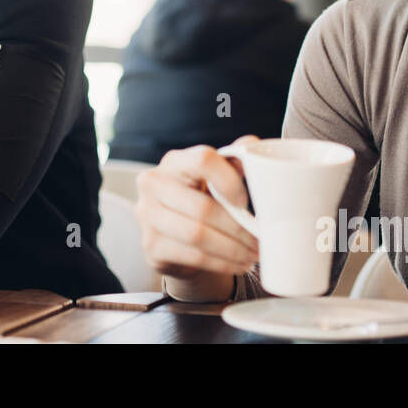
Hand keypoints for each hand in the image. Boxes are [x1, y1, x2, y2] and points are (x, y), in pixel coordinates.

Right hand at [135, 135, 260, 288]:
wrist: (176, 237)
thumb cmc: (199, 200)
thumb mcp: (215, 179)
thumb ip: (232, 161)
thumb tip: (252, 143)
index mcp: (174, 161)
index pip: (203, 160)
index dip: (230, 181)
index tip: (245, 202)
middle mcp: (153, 184)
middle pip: (202, 207)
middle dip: (238, 229)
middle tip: (260, 241)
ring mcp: (147, 216)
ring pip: (198, 235)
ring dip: (232, 249)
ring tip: (252, 255)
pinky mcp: (151, 246)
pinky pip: (192, 256)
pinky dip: (220, 263)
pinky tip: (237, 264)